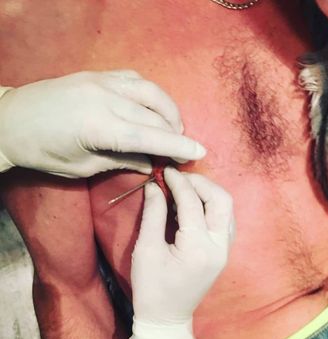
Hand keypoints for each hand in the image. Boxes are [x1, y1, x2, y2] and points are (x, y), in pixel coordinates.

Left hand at [0, 70, 205, 177]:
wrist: (9, 120)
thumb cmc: (43, 152)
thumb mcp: (83, 167)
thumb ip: (121, 161)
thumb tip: (151, 164)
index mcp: (99, 126)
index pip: (149, 136)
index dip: (177, 146)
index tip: (200, 152)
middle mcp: (104, 97)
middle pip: (154, 114)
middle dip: (176, 132)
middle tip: (184, 149)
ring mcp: (100, 81)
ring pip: (149, 91)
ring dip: (168, 110)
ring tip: (174, 128)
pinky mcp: (96, 74)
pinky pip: (134, 79)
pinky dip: (150, 94)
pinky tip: (153, 107)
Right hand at [128, 167, 233, 338]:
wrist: (167, 318)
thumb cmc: (151, 288)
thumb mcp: (146, 250)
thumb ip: (153, 214)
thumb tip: (156, 187)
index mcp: (198, 247)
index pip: (192, 203)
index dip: (178, 182)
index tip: (165, 171)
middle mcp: (219, 246)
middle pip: (221, 200)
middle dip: (201, 183)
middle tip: (179, 178)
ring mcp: (225, 250)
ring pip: (227, 208)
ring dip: (209, 192)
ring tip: (185, 187)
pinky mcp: (223, 252)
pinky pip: (225, 220)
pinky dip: (212, 206)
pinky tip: (194, 204)